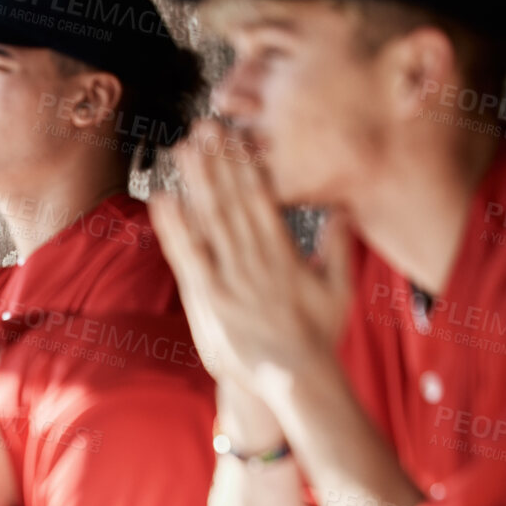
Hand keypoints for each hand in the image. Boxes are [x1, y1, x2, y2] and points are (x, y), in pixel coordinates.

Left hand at [149, 119, 352, 403]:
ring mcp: (231, 278)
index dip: (247, 165)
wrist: (295, 379)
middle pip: (234, 201)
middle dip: (220, 162)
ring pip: (212, 220)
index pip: (262, 199)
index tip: (237, 136)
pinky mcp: (208, 299)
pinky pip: (188, 256)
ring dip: (197, 182)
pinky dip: (174, 228)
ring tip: (183, 148)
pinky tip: (161, 199)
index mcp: (284, 253)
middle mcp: (256, 259)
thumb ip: (338, 247)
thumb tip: (343, 210)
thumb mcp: (339, 288)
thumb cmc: (318, 337)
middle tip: (206, 126)